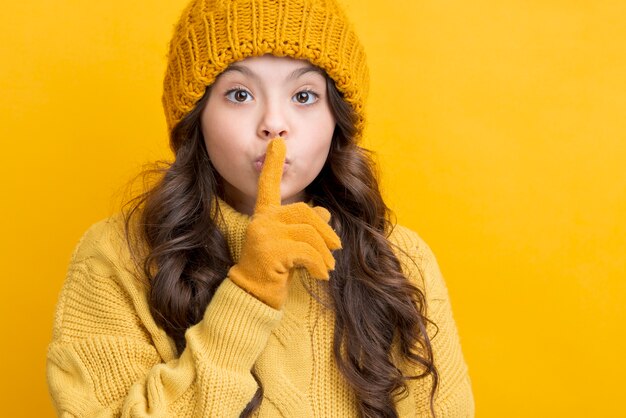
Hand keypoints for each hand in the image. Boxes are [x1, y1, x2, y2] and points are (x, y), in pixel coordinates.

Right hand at [227, 138, 341, 308]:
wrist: (255, 295)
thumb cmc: (275, 268)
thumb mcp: (292, 244)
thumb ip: (305, 226)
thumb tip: (325, 211)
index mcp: (265, 215)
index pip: (268, 185)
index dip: (272, 164)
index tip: (277, 142)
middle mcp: (262, 220)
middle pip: (304, 213)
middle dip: (325, 231)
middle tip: (336, 248)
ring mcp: (264, 234)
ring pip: (309, 233)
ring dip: (325, 253)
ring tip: (327, 267)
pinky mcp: (271, 251)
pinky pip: (307, 251)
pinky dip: (319, 264)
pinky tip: (320, 276)